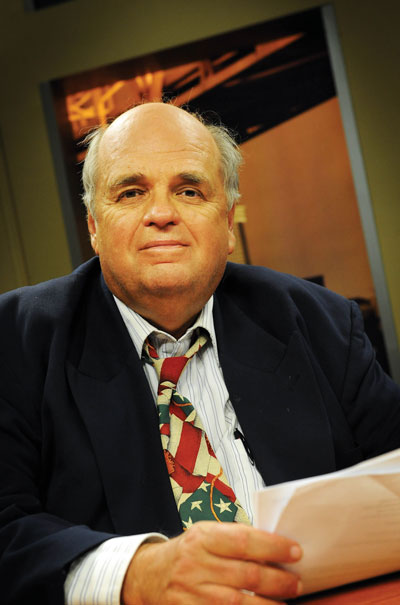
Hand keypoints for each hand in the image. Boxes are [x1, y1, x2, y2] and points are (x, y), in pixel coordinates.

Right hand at [122, 522, 302, 603]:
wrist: (148, 576)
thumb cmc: (187, 553)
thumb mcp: (204, 535)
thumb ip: (234, 539)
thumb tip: (276, 548)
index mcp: (202, 538)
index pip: (244, 541)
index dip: (274, 547)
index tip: (296, 552)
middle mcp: (196, 565)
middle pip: (247, 575)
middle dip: (278, 581)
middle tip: (297, 582)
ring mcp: (191, 593)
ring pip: (239, 604)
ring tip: (286, 603)